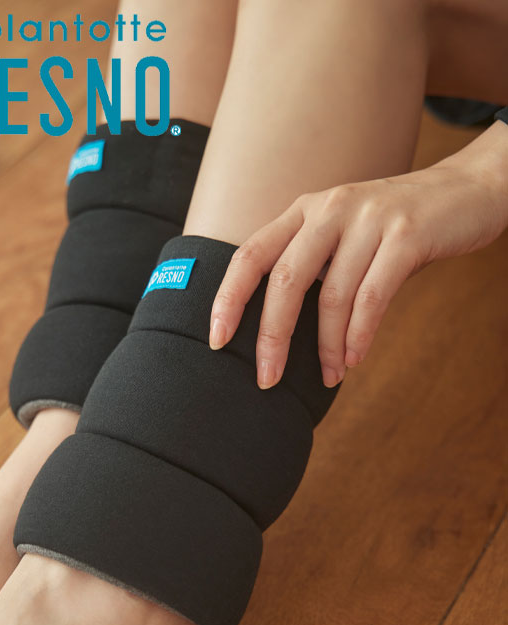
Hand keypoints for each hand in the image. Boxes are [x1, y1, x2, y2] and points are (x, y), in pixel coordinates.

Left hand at [209, 124, 507, 388]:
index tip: (215, 339)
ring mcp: (369, 218)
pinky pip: (373, 297)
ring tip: (328, 374)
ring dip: (325, 346)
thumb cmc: (391, 227)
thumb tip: (273, 331)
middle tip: (266, 378)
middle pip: (284, 281)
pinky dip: (359, 335)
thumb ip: (308, 266)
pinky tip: (353, 358)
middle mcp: (328, 209)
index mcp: (302, 211)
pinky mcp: (407, 234)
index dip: (227, 298)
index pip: (249, 256)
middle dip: (271, 337)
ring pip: (332, 296)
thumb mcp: (340, 234)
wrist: (466, 190)